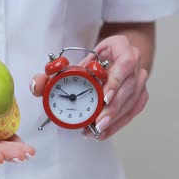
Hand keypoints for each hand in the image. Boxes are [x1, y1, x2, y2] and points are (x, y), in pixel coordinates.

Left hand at [29, 35, 149, 139]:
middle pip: (130, 87)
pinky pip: (133, 111)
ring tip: (96, 130)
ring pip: (133, 101)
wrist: (111, 58)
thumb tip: (37, 85)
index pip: (125, 63)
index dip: (116, 81)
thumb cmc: (91, 61)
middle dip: (113, 108)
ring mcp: (140, 79)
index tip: (104, 97)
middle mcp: (136, 62)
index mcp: (121, 46)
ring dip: (115, 119)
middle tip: (97, 123)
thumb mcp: (72, 61)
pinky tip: (103, 132)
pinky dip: (118, 124)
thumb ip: (52, 73)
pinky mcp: (140, 94)